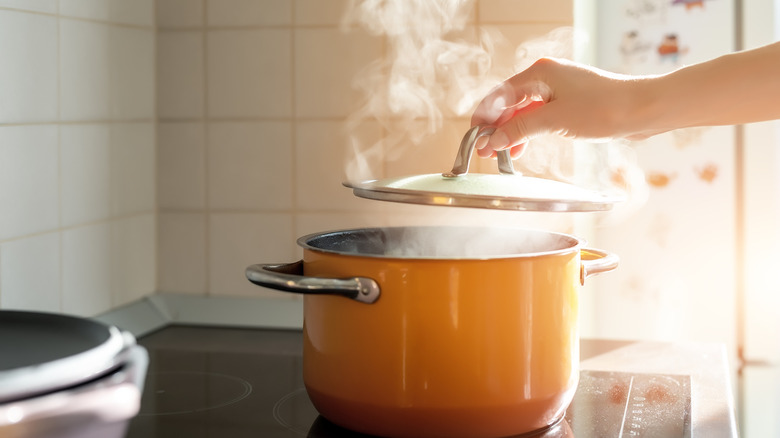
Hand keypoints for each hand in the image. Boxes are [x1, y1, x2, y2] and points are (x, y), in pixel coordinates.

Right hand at [471, 57, 651, 158]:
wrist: (642, 110)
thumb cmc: (604, 108)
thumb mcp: (554, 120)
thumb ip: (520, 129)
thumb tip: (493, 139)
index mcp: (540, 72)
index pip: (499, 95)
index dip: (484, 118)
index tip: (475, 138)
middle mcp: (546, 77)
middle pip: (509, 103)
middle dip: (495, 128)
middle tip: (483, 151)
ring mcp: (558, 90)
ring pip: (523, 112)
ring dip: (510, 132)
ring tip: (498, 154)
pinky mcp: (569, 103)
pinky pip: (539, 117)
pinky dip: (527, 131)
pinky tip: (519, 148)